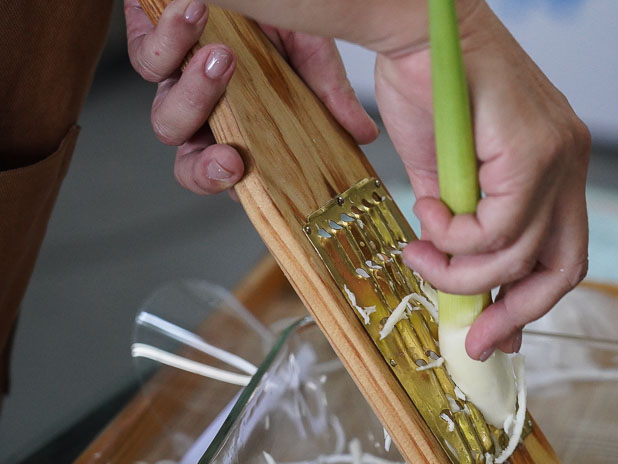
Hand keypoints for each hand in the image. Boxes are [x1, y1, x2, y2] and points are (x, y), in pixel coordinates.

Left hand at [124, 0, 377, 194]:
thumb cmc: (273, 9)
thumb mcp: (310, 49)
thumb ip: (330, 92)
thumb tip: (364, 134)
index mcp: (243, 121)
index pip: (233, 172)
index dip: (236, 187)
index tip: (252, 178)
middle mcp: (207, 112)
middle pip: (190, 163)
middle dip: (207, 170)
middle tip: (231, 160)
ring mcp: (175, 84)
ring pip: (168, 121)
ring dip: (197, 96)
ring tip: (227, 58)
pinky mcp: (149, 46)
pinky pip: (148, 62)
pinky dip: (173, 40)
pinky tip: (200, 13)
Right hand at [380, 3, 590, 359]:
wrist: (415, 28)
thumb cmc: (429, 91)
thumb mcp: (446, 181)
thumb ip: (462, 232)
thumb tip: (462, 287)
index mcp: (556, 169)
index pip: (561, 253)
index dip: (529, 302)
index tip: (493, 334)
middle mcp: (569, 164)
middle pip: (566, 268)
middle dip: (517, 313)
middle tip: (474, 339)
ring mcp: (559, 157)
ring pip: (520, 255)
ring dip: (459, 269)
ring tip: (421, 249)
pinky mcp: (535, 151)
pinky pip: (497, 229)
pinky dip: (453, 235)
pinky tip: (426, 208)